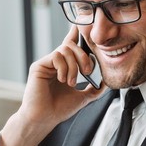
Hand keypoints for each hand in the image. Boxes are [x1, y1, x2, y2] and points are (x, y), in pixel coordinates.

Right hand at [0, 25, 107, 145]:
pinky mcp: (39, 66)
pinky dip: (64, 68)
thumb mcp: (83, 97)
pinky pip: (56, 56)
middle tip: (87, 72)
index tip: (82, 26)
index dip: (75, 34)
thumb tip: (106, 82)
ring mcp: (46, 63)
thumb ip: (94, 89)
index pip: (70, 46)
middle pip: (71, 45)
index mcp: (64, 67)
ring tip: (71, 82)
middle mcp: (54, 63)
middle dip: (83, 56)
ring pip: (65, 50)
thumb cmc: (60, 109)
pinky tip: (62, 80)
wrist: (45, 119)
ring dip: (74, 66)